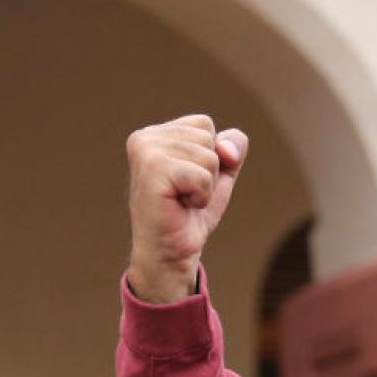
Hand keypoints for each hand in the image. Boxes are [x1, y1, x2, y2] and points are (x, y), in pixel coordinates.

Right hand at [124, 114, 248, 302]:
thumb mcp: (220, 173)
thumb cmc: (190, 213)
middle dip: (209, 171)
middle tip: (185, 193)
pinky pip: (203, 175)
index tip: (188, 180)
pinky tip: (181, 206)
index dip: (211, 156)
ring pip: (209, 157)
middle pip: (209, 138)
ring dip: (205, 186)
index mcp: (155, 133)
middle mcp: (144, 137)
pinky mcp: (152, 170)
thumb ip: (232, 148)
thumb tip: (225, 148)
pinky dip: (201, 196)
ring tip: (182, 200)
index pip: (205, 125)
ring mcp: (145, 151)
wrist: (171, 252)